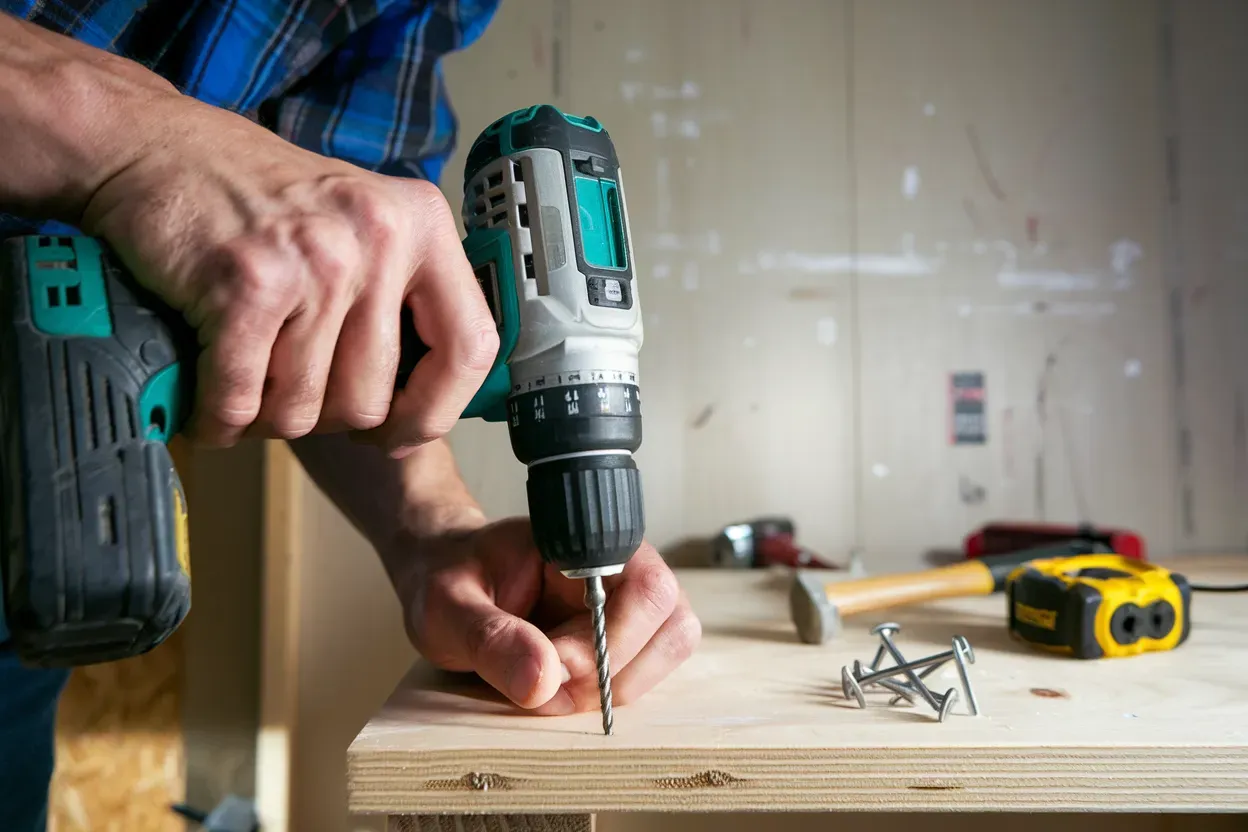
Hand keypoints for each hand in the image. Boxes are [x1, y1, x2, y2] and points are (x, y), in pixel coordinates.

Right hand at [31, 39, 496, 451]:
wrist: (156, 146)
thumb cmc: (257, 198)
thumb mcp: (359, 223)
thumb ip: (400, 295)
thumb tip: (421, 402)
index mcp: (422, 225)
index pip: (469, 349)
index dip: (434, 411)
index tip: (398, 431)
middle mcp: (380, 238)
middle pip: (370, 399)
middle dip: (322, 417)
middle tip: (289, 394)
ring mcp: (317, 261)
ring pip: (303, 408)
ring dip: (265, 417)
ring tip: (246, 390)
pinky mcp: (247, 284)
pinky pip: (242, 398)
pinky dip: (220, 418)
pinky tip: (210, 405)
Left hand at [393, 518, 700, 711]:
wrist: (444, 579)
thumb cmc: (446, 579)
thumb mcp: (448, 608)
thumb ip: (490, 638)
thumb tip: (543, 678)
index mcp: (582, 541)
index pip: (646, 588)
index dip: (609, 641)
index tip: (552, 666)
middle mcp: (619, 563)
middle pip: (671, 623)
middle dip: (613, 670)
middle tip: (549, 680)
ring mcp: (630, 598)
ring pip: (669, 648)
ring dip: (615, 685)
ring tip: (552, 681)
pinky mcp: (628, 630)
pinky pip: (648, 670)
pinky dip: (608, 692)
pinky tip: (562, 683)